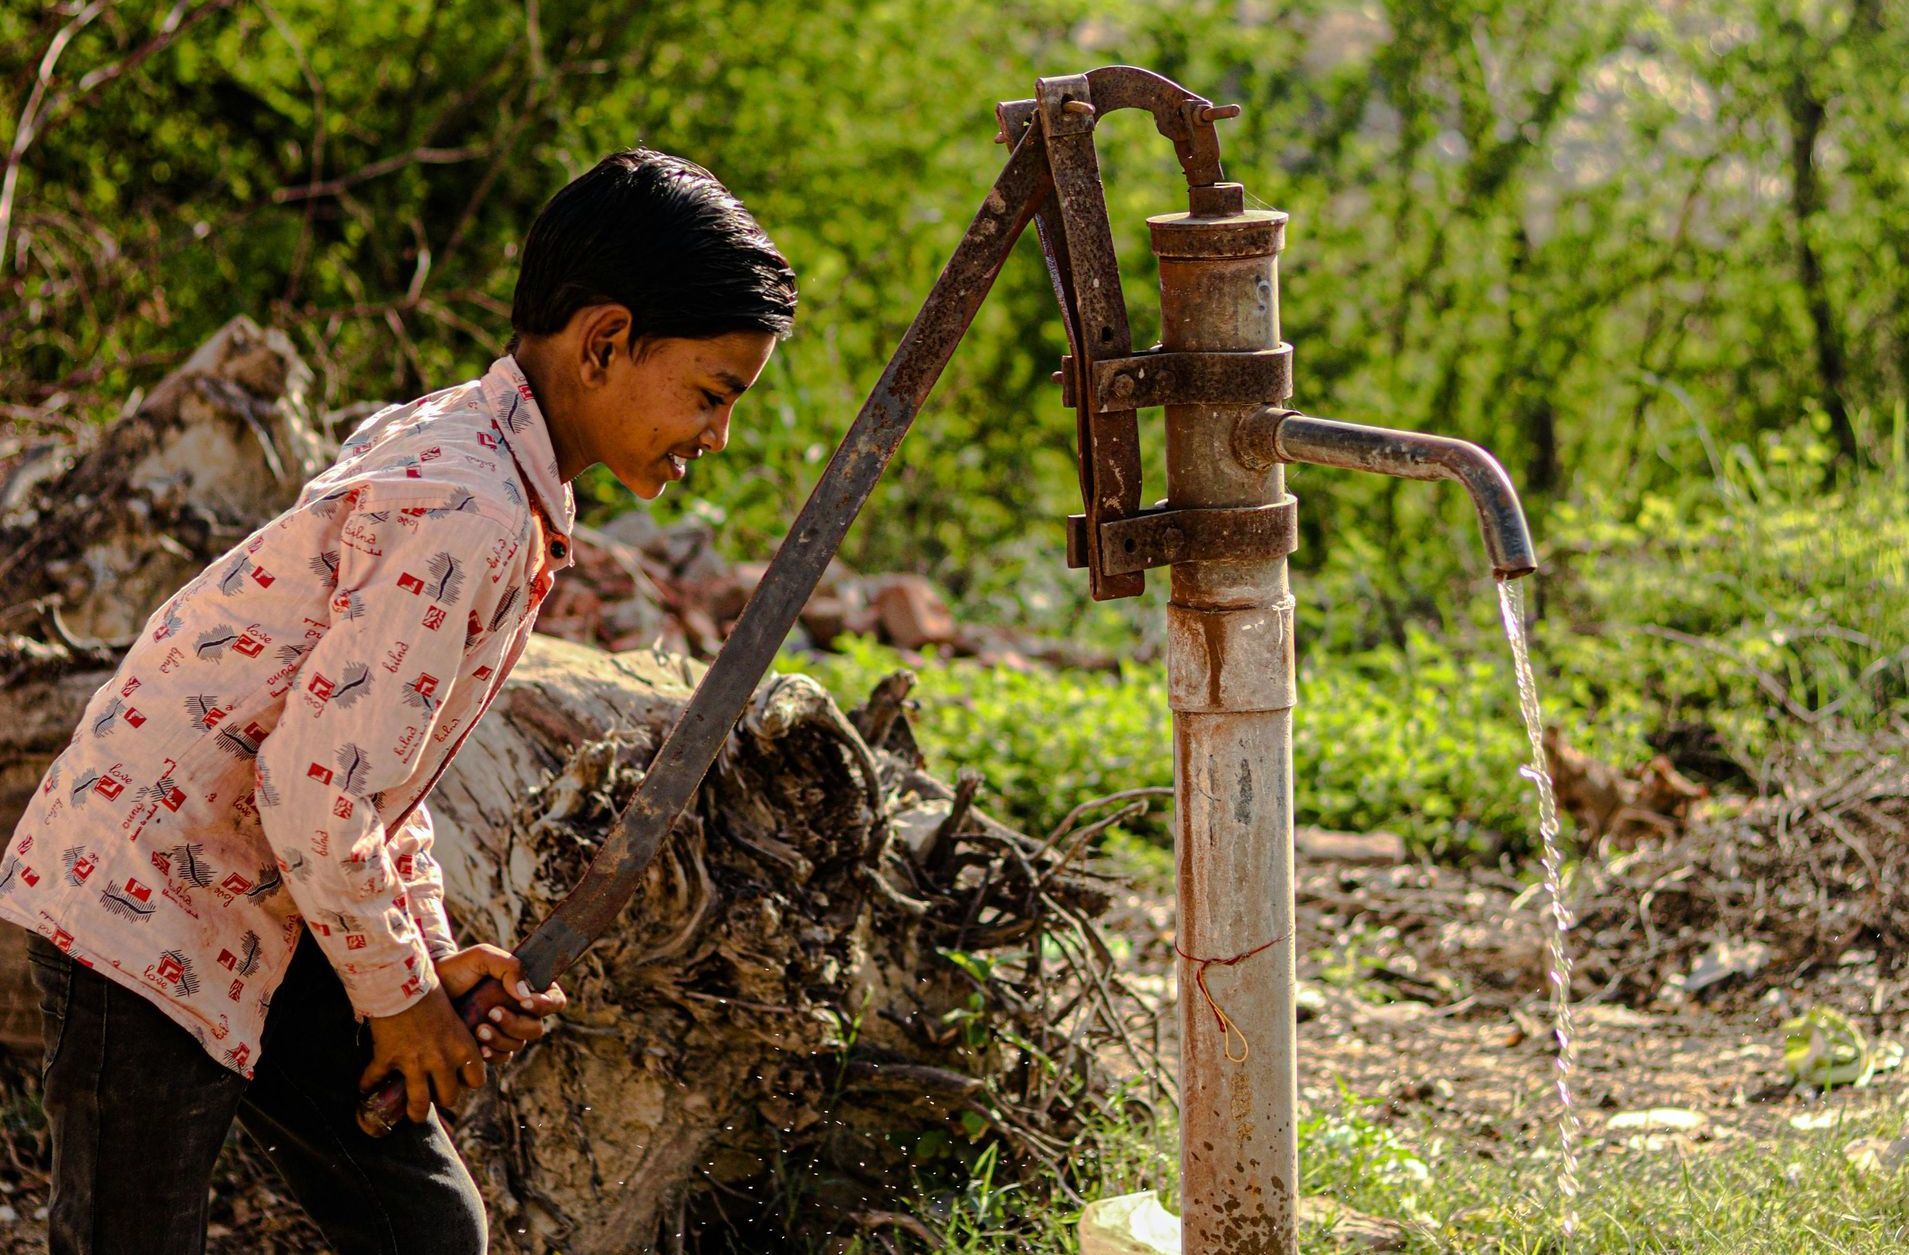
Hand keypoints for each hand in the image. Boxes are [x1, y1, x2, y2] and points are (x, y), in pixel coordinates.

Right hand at [360, 985, 484, 1123]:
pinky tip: (364, 1088)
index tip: (461, 1078)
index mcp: (462, 1047)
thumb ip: (458, 1036)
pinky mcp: (388, 1058)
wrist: (402, 980)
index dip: (469, 1082)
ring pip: (419, 1104)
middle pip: (449, 1097)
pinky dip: (368, 1085)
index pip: (477, 1080)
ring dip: (415, 1111)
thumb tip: (459, 1050)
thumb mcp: (456, 1013)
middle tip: (436, 1095)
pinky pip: (376, 1080)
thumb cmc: (432, 989)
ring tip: (412, 1114)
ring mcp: (414, 1062)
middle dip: (443, 1099)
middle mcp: (442, 1060)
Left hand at [433, 943, 566, 1063]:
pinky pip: (501, 1058)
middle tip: (492, 1013)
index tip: (527, 1002)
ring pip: (518, 1044)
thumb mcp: (481, 957)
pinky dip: (493, 1054)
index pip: (553, 1000)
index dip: (547, 1004)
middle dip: (516, 1023)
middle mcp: (518, 1011)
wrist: (423, 991)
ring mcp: (503, 1031)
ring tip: (479, 1029)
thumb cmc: (455, 969)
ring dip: (501, 1038)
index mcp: (523, 988)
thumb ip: (508, 967)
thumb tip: (524, 994)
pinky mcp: (487, 1047)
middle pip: (536, 1028)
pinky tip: (479, 1046)